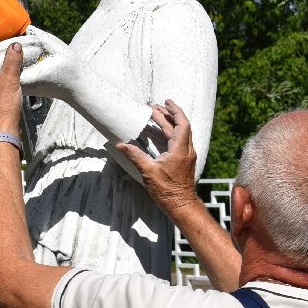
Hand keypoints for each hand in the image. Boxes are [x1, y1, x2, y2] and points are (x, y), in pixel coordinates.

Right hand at [116, 97, 201, 215]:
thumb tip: (121, 145)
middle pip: (179, 126)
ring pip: (179, 134)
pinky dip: (168, 134)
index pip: (181, 124)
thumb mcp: (148, 172)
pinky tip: (157, 134)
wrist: (181, 205)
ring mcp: (186, 156)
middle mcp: (186, 150)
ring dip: (168, 124)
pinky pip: (178, 142)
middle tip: (153, 108)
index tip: (166, 102)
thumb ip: (136, 156)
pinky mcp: (184, 161)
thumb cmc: (168, 191)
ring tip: (155, 116)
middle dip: (167, 115)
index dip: (174, 111)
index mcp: (180, 150)